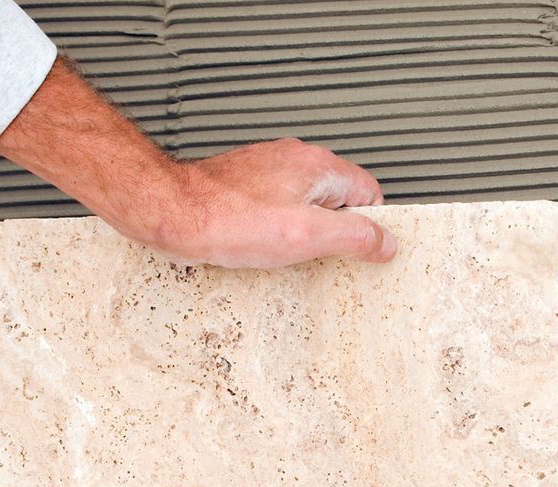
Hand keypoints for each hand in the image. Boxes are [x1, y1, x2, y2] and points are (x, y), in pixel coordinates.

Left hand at [134, 138, 396, 268]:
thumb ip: (354, 237)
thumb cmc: (227, 221)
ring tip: (284, 252)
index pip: (369, 191)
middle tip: (318, 254)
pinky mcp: (246, 185)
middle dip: (334, 231)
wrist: (171, 212)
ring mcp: (267, 170)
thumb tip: (385, 243)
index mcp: (316, 166)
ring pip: (306, 204)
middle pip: (338, 199)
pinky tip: (262, 246)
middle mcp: (293, 160)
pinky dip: (276, 229)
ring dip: (303, 231)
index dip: (369, 225)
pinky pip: (278, 208)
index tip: (361, 249)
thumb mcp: (306, 237)